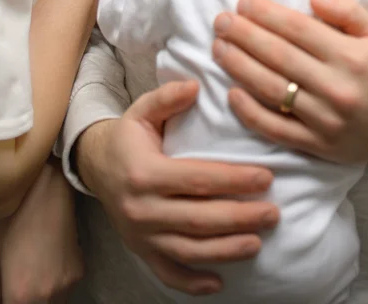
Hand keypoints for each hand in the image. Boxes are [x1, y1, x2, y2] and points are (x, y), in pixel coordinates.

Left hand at [0, 163, 81, 303]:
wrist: (48, 190)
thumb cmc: (14, 219)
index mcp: (21, 296)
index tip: (5, 295)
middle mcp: (47, 297)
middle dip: (21, 302)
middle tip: (14, 285)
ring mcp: (67, 286)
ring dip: (37, 300)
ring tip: (29, 273)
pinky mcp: (79, 273)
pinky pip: (63, 292)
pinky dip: (52, 288)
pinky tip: (44, 264)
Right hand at [75, 82, 278, 295]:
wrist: (94, 165)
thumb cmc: (127, 137)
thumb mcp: (142, 111)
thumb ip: (167, 97)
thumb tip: (195, 85)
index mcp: (144, 173)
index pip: (197, 179)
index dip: (233, 179)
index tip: (266, 177)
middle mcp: (142, 209)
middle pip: (199, 219)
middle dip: (240, 217)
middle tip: (273, 213)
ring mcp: (140, 235)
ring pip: (189, 250)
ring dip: (226, 250)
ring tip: (258, 242)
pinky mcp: (141, 251)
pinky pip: (168, 273)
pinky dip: (192, 282)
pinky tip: (219, 282)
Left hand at [213, 0, 367, 168]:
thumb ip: (349, 12)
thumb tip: (313, 1)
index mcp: (351, 57)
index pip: (298, 29)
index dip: (267, 14)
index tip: (243, 2)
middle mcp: (335, 87)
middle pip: (278, 56)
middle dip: (244, 35)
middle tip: (220, 20)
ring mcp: (324, 120)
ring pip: (272, 90)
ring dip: (239, 66)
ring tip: (218, 47)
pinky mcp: (316, 145)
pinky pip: (276, 129)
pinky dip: (250, 112)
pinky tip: (231, 93)